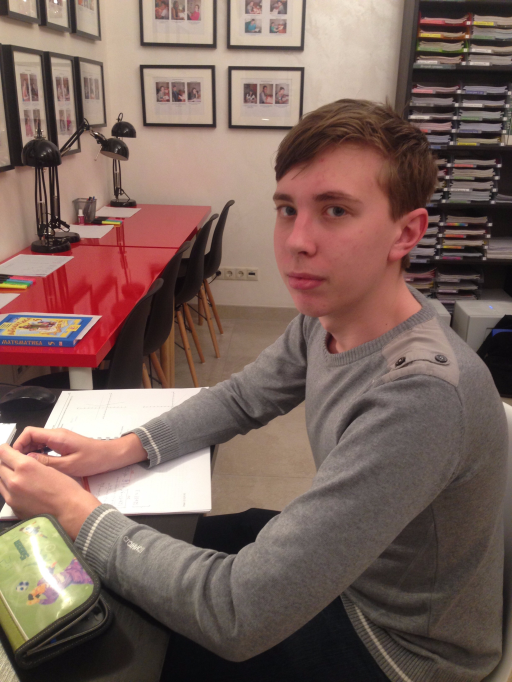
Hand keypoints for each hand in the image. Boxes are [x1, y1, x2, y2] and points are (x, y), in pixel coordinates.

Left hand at [0, 445, 99, 539]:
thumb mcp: (48, 468)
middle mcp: (14, 481)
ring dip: (5, 476)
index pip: (3, 453)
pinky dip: (9, 489)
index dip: (5, 449)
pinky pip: (5, 494)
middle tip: (13, 462)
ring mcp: (11, 496)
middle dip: (5, 462)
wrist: (69, 510)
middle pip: (0, 467)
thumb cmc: (64, 488)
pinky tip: (21, 489)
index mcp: (25, 467)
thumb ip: (30, 463)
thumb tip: (19, 461)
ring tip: (17, 476)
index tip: (7, 449)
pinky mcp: (13, 507)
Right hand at [12, 428, 146, 476]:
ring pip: (38, 441)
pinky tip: (39, 465)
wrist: (110, 456)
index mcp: (56, 436)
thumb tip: (27, 460)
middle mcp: (57, 434)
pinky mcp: (64, 444)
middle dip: (22, 449)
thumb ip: (46, 462)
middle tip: (19, 465)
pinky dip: (39, 453)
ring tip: (27, 467)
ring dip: (30, 452)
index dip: (18, 443)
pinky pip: (46, 445)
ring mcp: (60, 438)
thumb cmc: (92, 460)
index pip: (29, 432)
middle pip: (32, 436)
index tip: (15, 458)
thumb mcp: (68, 465)